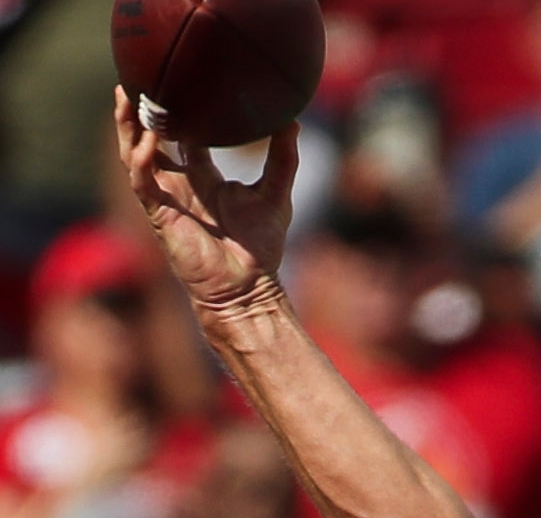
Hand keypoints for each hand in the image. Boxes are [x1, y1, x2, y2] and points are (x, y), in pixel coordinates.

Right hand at [115, 88, 298, 320]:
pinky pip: (142, 181)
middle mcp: (180, 187)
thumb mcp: (276, 192)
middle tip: (137, 82)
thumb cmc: (260, 247)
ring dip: (128, 129)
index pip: (184, 142)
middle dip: (140, 115)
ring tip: (124, 98)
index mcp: (203, 181)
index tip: (180, 87)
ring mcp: (167, 200)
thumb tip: (293, 120)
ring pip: (135, 156)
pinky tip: (147, 140)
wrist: (248, 287)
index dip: (179, 116)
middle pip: (151, 142)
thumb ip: (283, 158)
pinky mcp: (160, 215)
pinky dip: (141, 159)